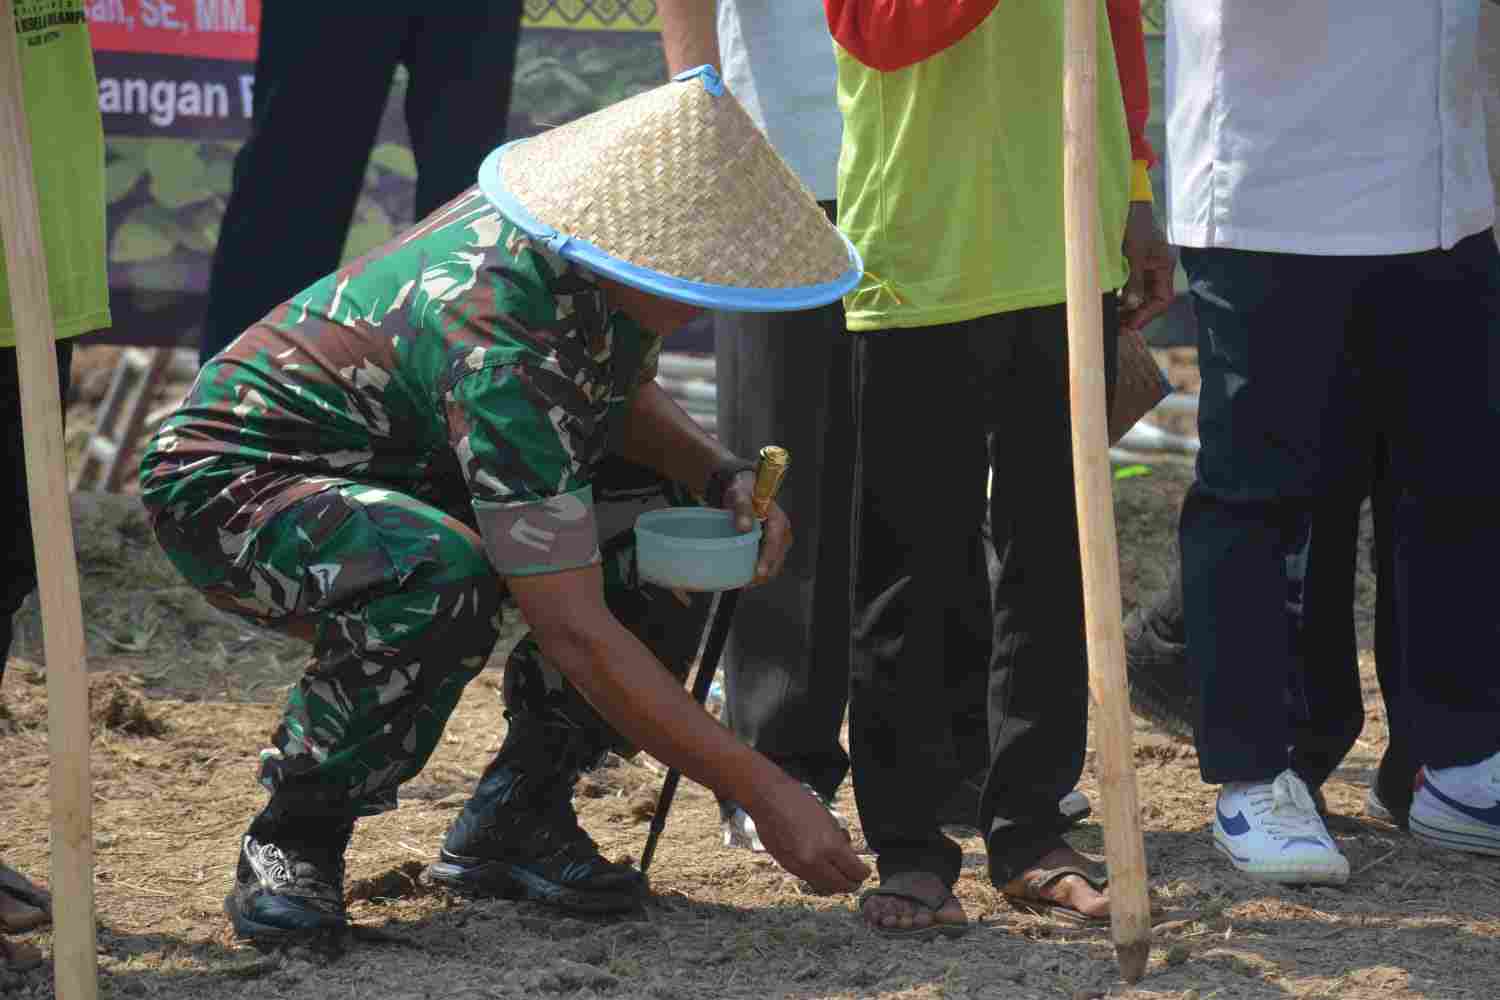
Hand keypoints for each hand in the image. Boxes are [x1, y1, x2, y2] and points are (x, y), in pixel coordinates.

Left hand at [720, 471, 792, 585]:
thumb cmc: (744, 490)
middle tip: (749, 584)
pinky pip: (770, 559)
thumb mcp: (741, 494)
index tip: (759, 571)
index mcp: (778, 518)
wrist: (745, 487)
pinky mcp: (771, 542)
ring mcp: (778, 537)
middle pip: (778, 556)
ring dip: (764, 573)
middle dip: (766, 572)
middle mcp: (782, 529)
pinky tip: (749, 575)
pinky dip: (761, 568)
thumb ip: (742, 508)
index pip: (775, 542)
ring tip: (747, 583)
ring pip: (776, 560)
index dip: (767, 558)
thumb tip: (744, 527)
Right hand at [747, 777, 869, 893]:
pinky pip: (809, 880)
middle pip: (842, 886)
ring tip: (838, 874)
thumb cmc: (799, 802)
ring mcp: (800, 866)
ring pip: (824, 887)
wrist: (768, 799)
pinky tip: (820, 866)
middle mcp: (815, 860)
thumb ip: (840, 842)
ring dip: (834, 884)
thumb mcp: (828, 820)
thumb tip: (849, 856)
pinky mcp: (788, 867)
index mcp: (830, 846)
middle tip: (856, 878)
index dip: (863, 873)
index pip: (855, 872)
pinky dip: (818, 877)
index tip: (864, 871)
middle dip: (852, 883)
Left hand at [1119, 202, 1174, 333]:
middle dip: (1135, 315)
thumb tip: (1131, 305)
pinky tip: (1109, 302)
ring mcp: (1145, 266)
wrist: (1127, 202)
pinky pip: (1129, 285)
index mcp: (1164, 267)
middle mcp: (1157, 269)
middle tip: (1117, 327)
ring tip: (1111, 318)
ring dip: (1126, 307)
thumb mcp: (1134, 254)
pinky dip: (1120, 295)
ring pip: (1139, 294)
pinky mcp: (1132, 263)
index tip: (1130, 326)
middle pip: (1151, 300)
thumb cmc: (1134, 224)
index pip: (1162, 300)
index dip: (1147, 315)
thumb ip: (1134, 280)